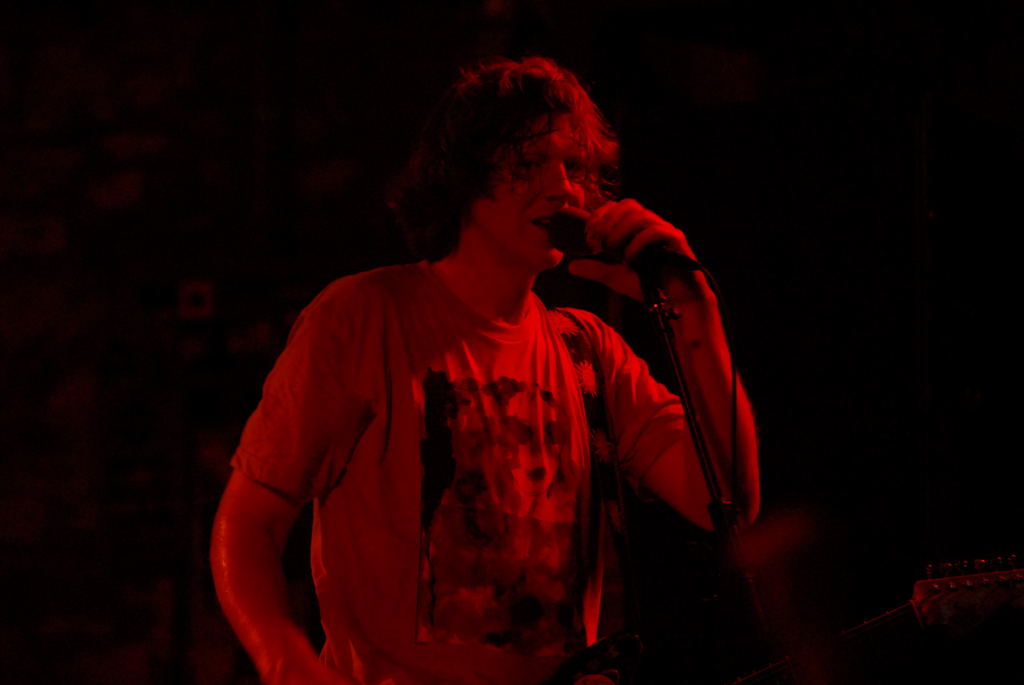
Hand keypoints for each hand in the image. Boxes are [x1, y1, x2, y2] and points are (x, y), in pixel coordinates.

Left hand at [566, 199, 703, 301]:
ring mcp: (665, 231)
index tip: (588, 234)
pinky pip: (656, 231)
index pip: (618, 206)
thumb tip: (571, 266)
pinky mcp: (677, 241)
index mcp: (638, 227)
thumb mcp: (615, 277)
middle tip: (597, 240)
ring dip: (621, 229)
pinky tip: (629, 260)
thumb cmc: (650, 285)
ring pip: (641, 215)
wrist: (678, 301)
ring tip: (611, 249)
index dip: (601, 215)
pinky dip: (638, 243)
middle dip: (608, 219)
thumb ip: (595, 269)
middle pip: (629, 204)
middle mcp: (652, 224)